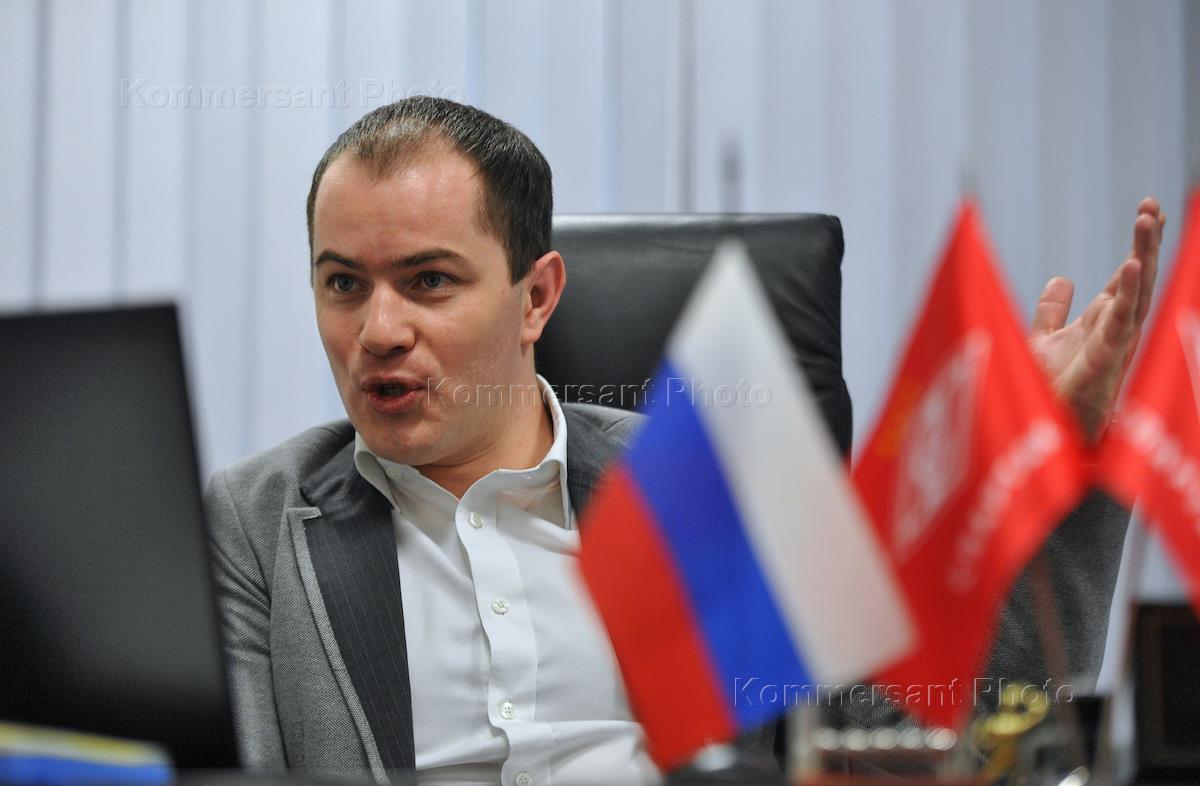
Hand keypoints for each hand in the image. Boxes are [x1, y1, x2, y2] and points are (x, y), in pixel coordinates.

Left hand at [1028, 197, 1165, 442]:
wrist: (1042, 436)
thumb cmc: (1049, 395)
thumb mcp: (1044, 340)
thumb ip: (1053, 311)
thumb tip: (1062, 278)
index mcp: (1104, 324)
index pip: (1127, 278)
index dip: (1138, 246)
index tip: (1148, 211)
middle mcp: (1115, 332)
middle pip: (1138, 280)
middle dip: (1147, 242)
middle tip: (1152, 204)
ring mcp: (1114, 346)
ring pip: (1135, 295)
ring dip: (1142, 256)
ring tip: (1147, 219)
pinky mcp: (1104, 362)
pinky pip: (1120, 324)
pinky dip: (1128, 294)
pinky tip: (1132, 265)